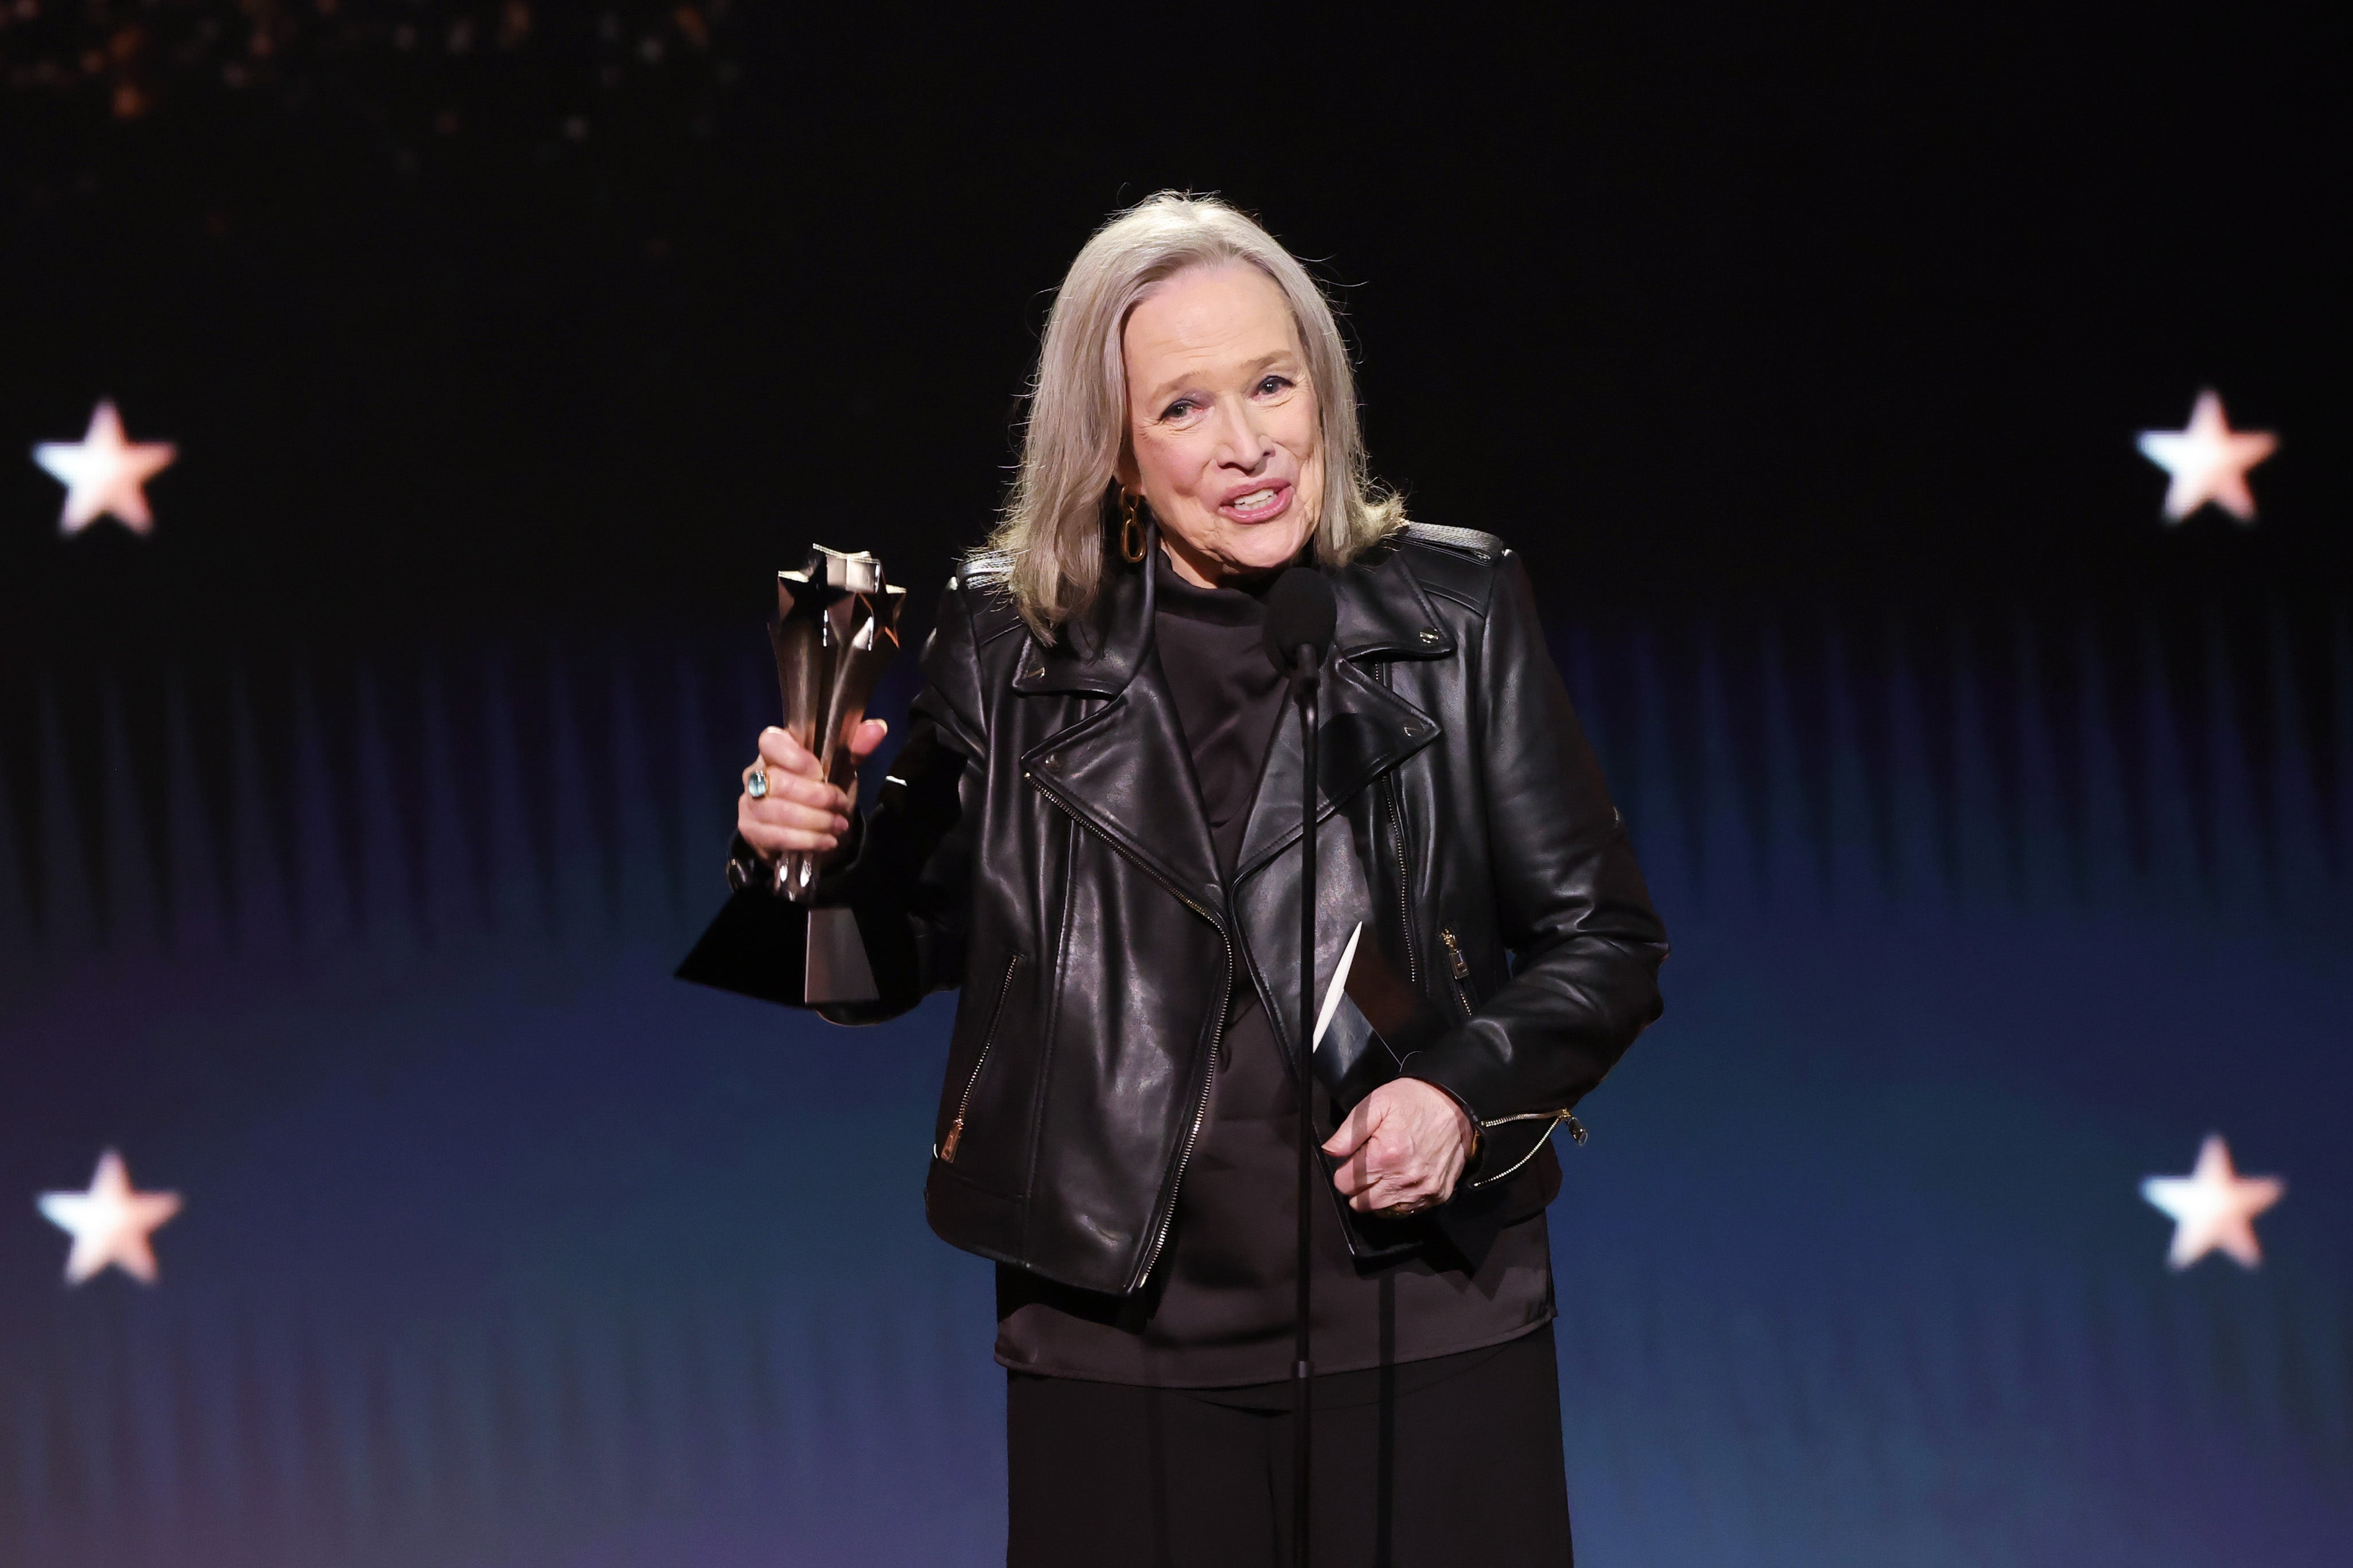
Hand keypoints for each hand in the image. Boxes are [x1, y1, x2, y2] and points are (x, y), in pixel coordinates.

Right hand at [736, 720, 888, 862]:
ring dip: (814, 821)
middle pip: (778, 782)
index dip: (794, 756)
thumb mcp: (843, 771)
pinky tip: (826, 841)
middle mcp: (756, 774)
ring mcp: (749, 803)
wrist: (817, 834)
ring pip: (777, 811)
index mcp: (776, 751)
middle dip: (816, 797)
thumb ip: (856, 749)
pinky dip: (806, 840)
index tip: (820, 772)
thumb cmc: (825, 794)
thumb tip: (878, 727)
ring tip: (839, 826)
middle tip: (841, 806)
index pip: (770, 741)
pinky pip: (775, 836)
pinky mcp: (750, 830)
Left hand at [1320, 1078, 1475, 1216]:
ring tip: (1386, 1172)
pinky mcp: (1437, 1195)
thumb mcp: (1377, 1103)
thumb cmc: (1414, 1100)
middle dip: (1358, 1186)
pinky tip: (1402, 1179)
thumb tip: (1330, 1151)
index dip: (1344, 1171)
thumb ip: (1350, 1131)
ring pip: (1383, 1211)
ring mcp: (1423, 1190)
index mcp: (1385, 1156)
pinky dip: (1399, 1199)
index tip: (1355, 1158)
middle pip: (1361, 1203)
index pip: (1344, 1184)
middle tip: (1369, 1166)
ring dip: (1378, 1195)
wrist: (1456, 1104)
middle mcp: (1404, 1179)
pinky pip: (1407, 1210)